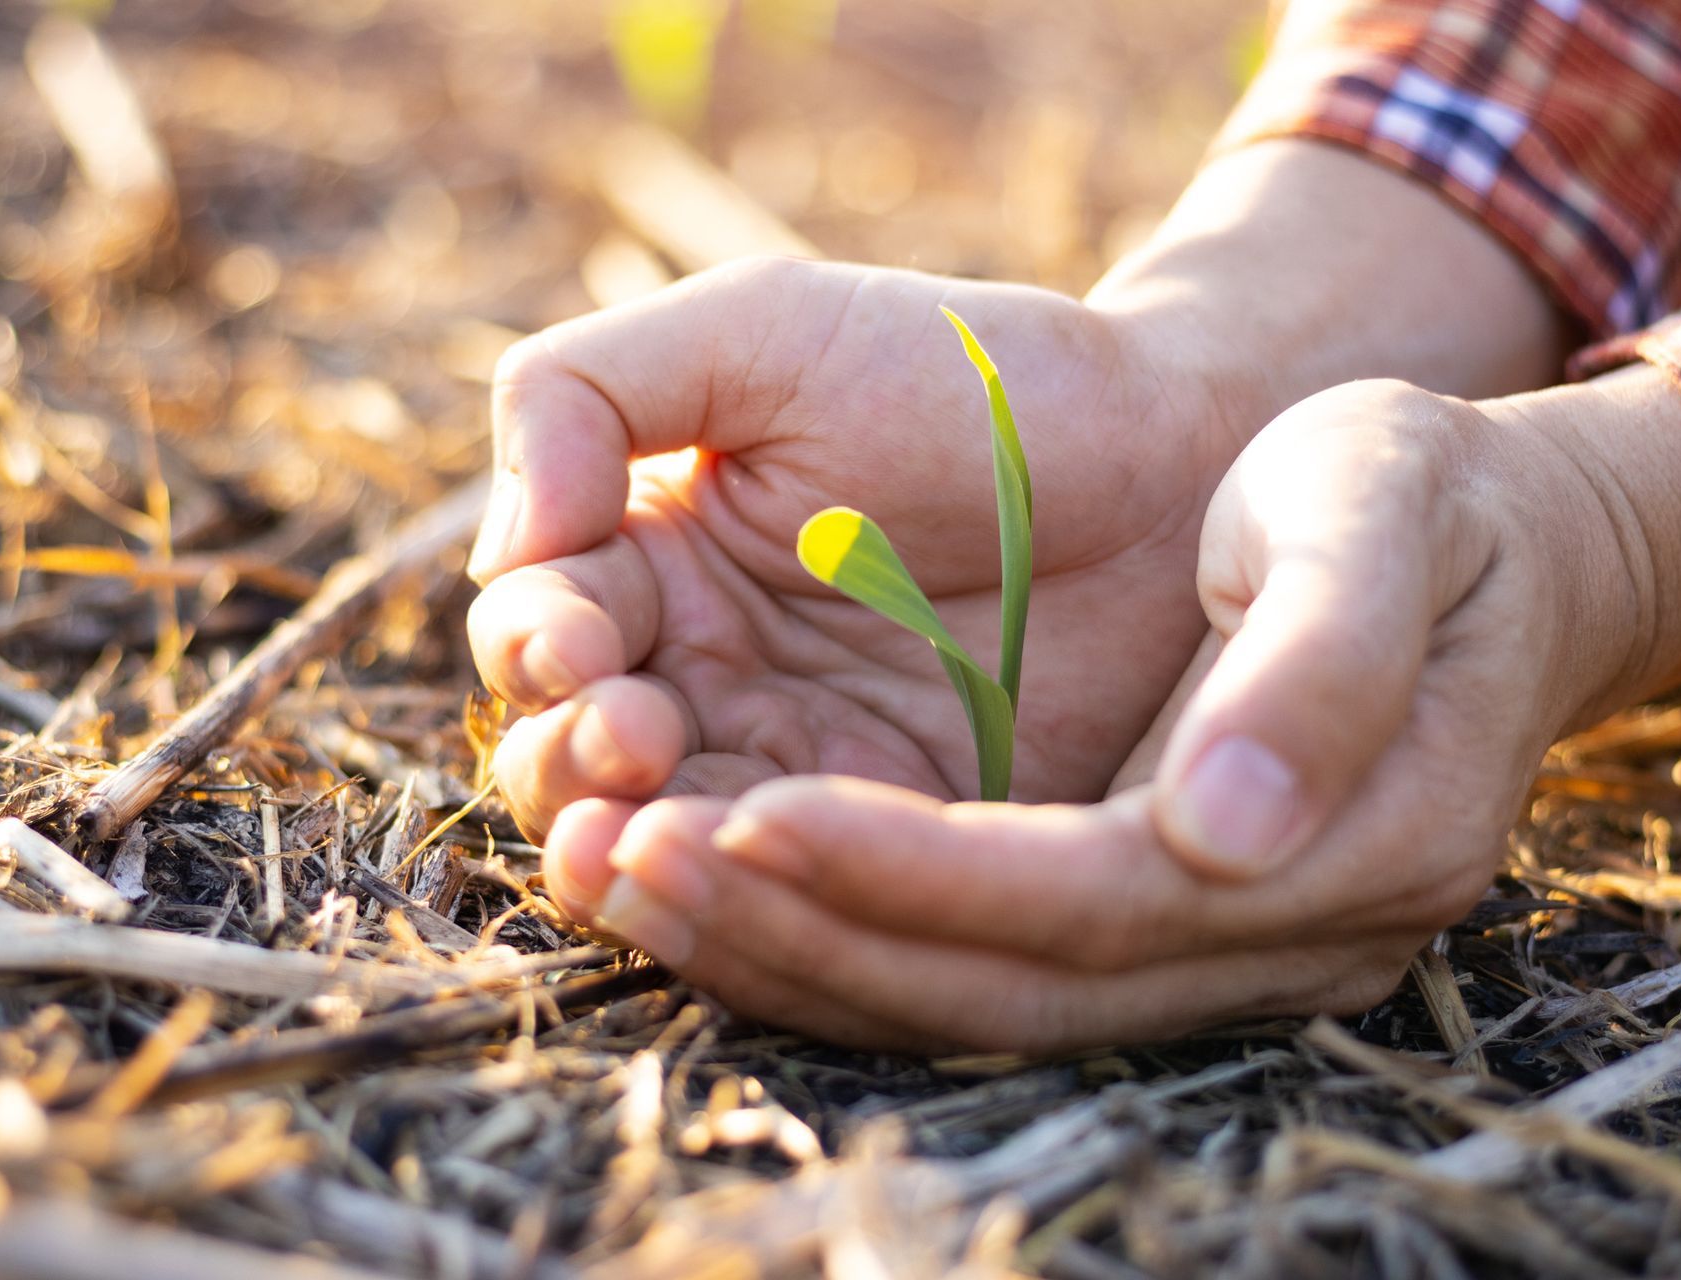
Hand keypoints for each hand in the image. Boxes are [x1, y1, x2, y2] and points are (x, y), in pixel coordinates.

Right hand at [467, 255, 1252, 879]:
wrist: (1177, 457)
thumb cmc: (972, 378)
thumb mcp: (765, 332)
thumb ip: (591, 392)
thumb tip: (503, 547)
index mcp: (661, 557)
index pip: (539, 629)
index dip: (535, 644)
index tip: (582, 637)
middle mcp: (709, 673)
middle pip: (567, 759)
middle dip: (565, 758)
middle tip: (630, 731)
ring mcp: (798, 767)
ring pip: (655, 846)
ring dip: (621, 848)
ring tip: (631, 835)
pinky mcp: (891, 843)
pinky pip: (783, 896)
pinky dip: (731, 903)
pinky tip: (717, 872)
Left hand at [545, 372, 1680, 1051]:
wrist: (1472, 541)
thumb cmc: (1416, 497)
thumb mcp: (1386, 514)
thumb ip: (1319, 664)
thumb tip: (1217, 834)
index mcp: (1357, 840)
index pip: (1092, 897)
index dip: (916, 873)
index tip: (750, 814)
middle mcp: (1281, 936)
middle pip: (1011, 984)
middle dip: (813, 932)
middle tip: (632, 862)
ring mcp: (1217, 949)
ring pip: (974, 1000)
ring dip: (795, 952)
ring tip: (632, 878)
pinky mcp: (1146, 917)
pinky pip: (975, 963)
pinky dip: (839, 936)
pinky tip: (724, 879)